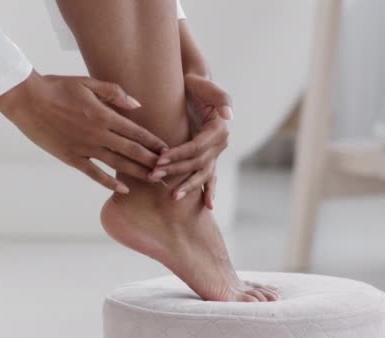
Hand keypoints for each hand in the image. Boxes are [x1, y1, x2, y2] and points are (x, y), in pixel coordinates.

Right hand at [0, 70, 167, 192]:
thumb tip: (137, 105)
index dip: (154, 142)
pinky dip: (109, 182)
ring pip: (117, 163)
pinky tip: (123, 189)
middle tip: (167, 170)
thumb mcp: (87, 83)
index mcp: (104, 115)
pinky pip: (94, 173)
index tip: (167, 150)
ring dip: (137, 172)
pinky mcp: (71, 157)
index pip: (136, 131)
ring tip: (153, 180)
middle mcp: (98, 134)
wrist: (26, 99)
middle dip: (152, 161)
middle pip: (132, 150)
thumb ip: (114, 93)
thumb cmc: (57, 87)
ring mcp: (84, 147)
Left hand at [150, 74, 231, 208]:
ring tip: (172, 197)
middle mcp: (220, 143)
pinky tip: (207, 206)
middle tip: (154, 175)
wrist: (194, 86)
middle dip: (176, 171)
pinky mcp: (208, 157)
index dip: (178, 154)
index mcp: (219, 130)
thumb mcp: (205, 85)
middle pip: (197, 163)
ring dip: (188, 186)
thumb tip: (229, 115)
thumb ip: (220, 97)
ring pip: (203, 174)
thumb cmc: (196, 84)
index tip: (159, 159)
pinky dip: (208, 190)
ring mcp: (215, 152)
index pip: (197, 147)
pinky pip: (208, 176)